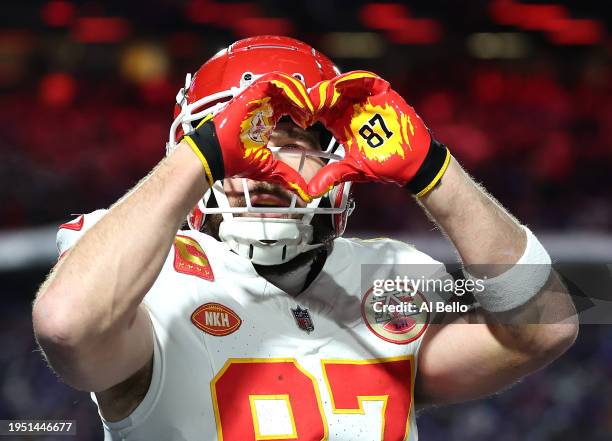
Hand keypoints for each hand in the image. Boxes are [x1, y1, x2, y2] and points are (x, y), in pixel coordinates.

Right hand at [183, 72, 313, 200]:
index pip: (288, 105)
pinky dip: (290, 89)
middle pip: (288, 91)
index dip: (301, 110)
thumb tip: (305, 194)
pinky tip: (298, 103)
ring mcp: (256, 98)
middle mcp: (261, 106)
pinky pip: (275, 81)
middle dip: (303, 101)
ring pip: (284, 83)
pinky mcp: (252, 93)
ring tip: (307, 108)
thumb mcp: (269, 168)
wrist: (216, 155)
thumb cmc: (235, 159)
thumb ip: (288, 177)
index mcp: (265, 118)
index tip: (308, 122)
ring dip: (299, 93)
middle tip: (311, 114)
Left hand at [307, 71, 449, 196]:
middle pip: (331, 96)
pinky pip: (368, 81)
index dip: (310, 111)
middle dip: (320, 96)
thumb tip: (311, 192)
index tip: (302, 115)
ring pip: (346, 85)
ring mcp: (366, 102)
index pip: (321, 112)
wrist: (412, 161)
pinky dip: (357, 79)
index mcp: (341, 126)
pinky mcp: (383, 95)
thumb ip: (333, 176)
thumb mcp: (354, 170)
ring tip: (326, 90)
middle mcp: (351, 111)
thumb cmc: (383, 165)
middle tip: (310, 99)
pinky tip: (345, 83)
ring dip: (335, 86)